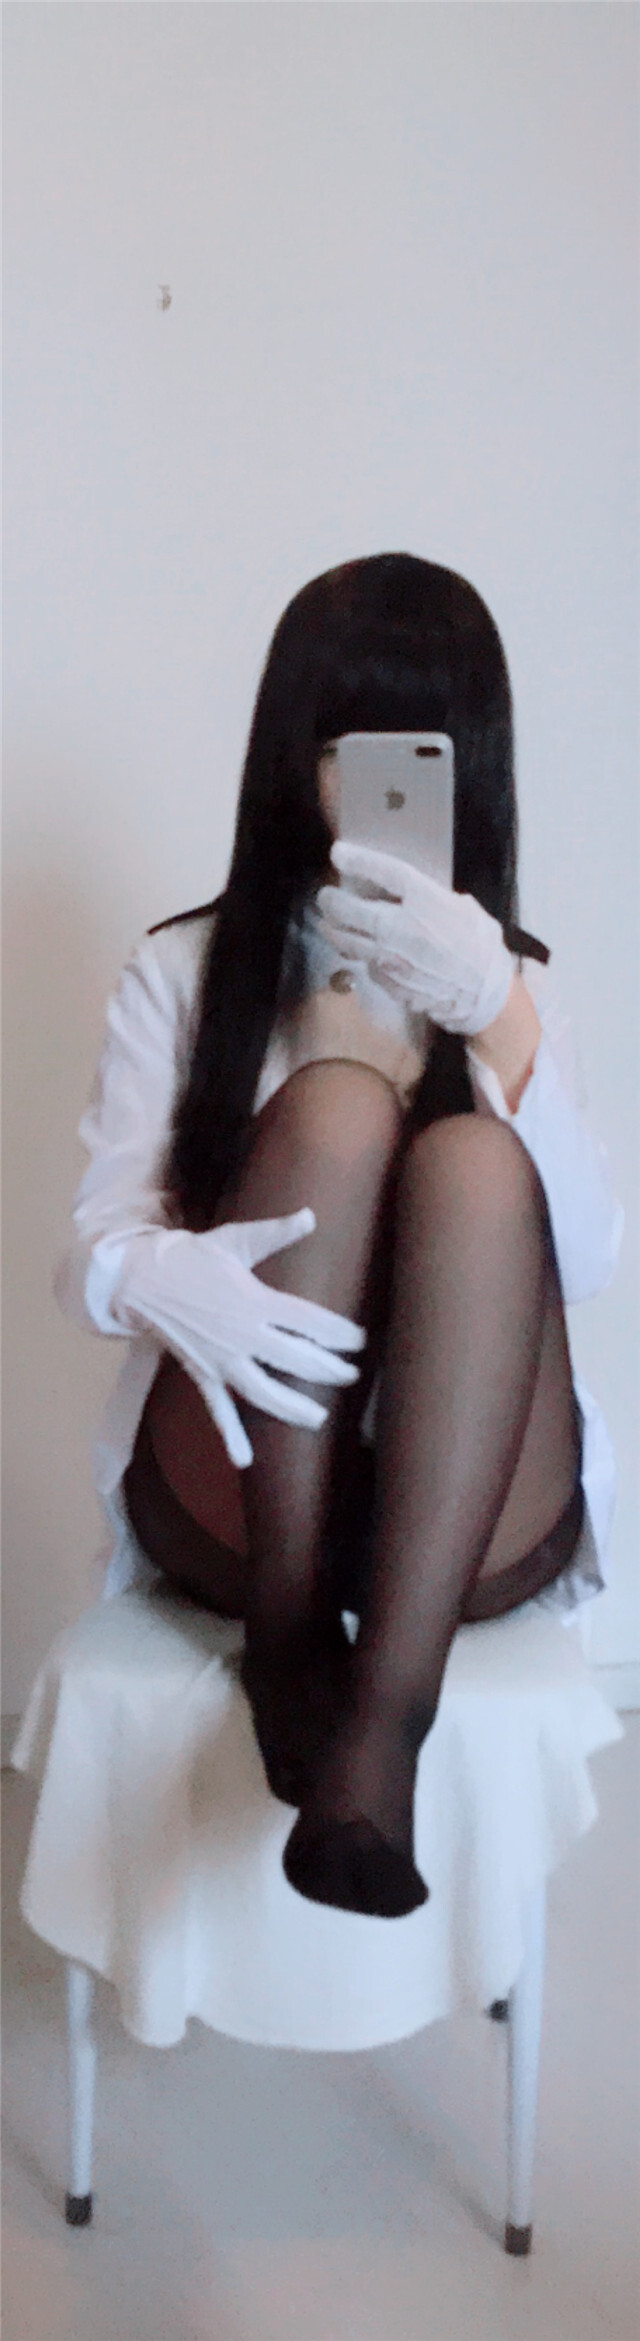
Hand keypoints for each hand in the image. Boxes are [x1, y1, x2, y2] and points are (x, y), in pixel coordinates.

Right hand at [114, 1208, 366, 1468]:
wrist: (140, 1278)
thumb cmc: (191, 1256)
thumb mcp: (235, 1241)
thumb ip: (276, 1232)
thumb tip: (311, 1214)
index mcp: (256, 1301)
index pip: (310, 1322)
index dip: (340, 1334)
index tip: (361, 1341)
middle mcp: (243, 1336)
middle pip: (296, 1360)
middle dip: (329, 1370)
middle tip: (352, 1375)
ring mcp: (222, 1359)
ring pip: (265, 1393)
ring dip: (293, 1408)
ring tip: (319, 1417)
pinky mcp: (202, 1374)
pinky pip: (218, 1409)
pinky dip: (230, 1435)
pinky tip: (243, 1460)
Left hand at [316, 841, 513, 1036]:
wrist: (485, 993)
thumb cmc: (481, 945)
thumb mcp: (462, 907)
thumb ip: (431, 897)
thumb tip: (409, 892)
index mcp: (424, 901)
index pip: (382, 872)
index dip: (356, 860)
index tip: (338, 852)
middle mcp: (400, 928)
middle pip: (348, 909)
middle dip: (331, 900)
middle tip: (326, 896)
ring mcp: (390, 958)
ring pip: (347, 940)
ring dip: (334, 929)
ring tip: (329, 923)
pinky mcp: (388, 981)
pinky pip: (365, 963)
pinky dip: (360, 955)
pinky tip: (362, 950)